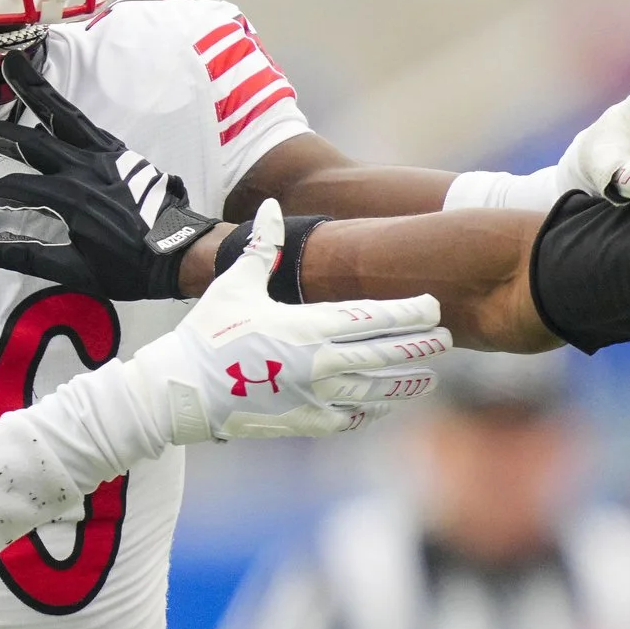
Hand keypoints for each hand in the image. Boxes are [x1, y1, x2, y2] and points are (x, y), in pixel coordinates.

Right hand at [0, 51, 217, 299]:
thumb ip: (32, 257)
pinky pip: (85, 123)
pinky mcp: (119, 152)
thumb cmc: (132, 268)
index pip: (16, 189)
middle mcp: (84, 168)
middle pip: (30, 141)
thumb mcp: (79, 272)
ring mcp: (103, 155)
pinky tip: (51, 100)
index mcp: (70, 198)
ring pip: (62, 115)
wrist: (181, 252)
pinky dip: (65, 108)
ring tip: (12, 63)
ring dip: (34, 89)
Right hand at [120, 201, 447, 444]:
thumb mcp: (234, 285)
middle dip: (418, 346)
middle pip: (382, 354)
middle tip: (448, 338)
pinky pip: (348, 417)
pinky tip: (383, 406)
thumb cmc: (207, 334)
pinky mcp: (303, 422)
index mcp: (305, 327)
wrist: (181, 391)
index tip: (433, 306)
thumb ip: (261, 247)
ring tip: (427, 378)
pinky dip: (370, 411)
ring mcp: (313, 397)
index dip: (406, 312)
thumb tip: (273, 206)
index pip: (370, 317)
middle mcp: (317, 364)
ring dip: (403, 384)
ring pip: (373, 391)